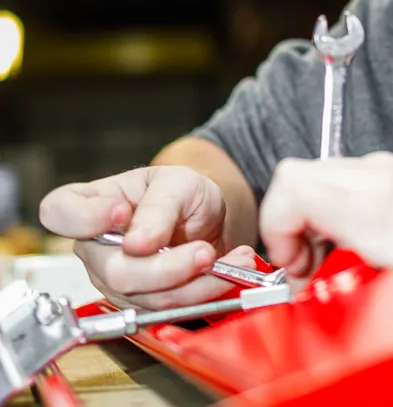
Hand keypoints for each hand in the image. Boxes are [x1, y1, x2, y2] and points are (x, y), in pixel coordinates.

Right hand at [39, 165, 255, 308]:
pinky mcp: (142, 302)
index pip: (60, 212)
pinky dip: (206, 292)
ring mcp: (115, 279)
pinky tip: (230, 271)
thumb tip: (136, 243)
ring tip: (232, 262)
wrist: (206, 216)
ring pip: (146, 298)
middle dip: (167, 267)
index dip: (85, 218)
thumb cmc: (181, 192)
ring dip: (196, 284)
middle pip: (114, 271)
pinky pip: (169, 310)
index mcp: (90, 204)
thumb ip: (159, 208)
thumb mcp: (177, 183)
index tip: (121, 213)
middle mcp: (95, 247)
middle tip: (204, 252)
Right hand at [260, 152, 392, 278]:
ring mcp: (383, 168)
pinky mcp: (388, 170)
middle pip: (294, 175)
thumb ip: (312, 276)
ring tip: (321, 250)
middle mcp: (376, 175)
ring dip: (304, 212)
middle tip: (301, 260)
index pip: (290, 185)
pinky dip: (324, 204)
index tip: (288, 260)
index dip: (275, 225)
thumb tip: (286, 278)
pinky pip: (334, 175)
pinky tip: (340, 234)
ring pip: (311, 173)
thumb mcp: (361, 292)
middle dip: (286, 220)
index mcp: (369, 206)